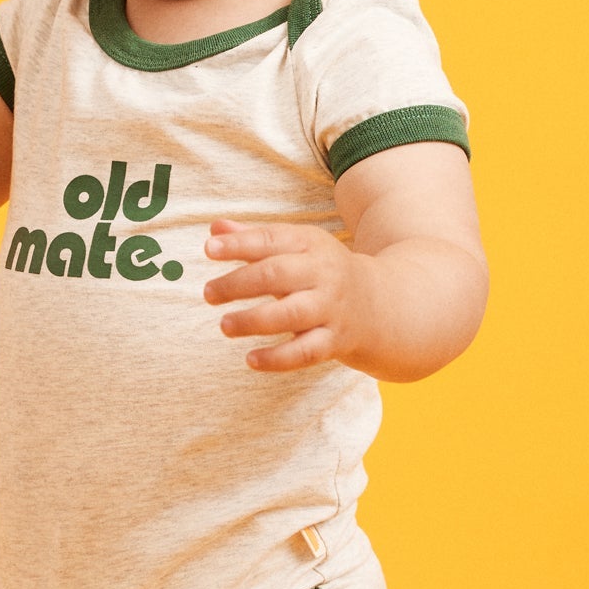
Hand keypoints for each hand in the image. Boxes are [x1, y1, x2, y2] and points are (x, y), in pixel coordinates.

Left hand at [202, 218, 371, 372]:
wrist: (380, 304)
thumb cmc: (321, 271)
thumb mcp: (296, 246)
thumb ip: (254, 238)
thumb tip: (214, 229)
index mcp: (310, 244)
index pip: (271, 240)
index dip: (239, 244)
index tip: (208, 249)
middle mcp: (322, 274)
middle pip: (277, 275)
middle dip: (238, 284)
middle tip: (208, 293)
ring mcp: (330, 309)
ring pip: (290, 315)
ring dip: (253, 321)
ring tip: (224, 325)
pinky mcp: (334, 341)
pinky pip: (305, 352)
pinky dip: (278, 358)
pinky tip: (251, 359)